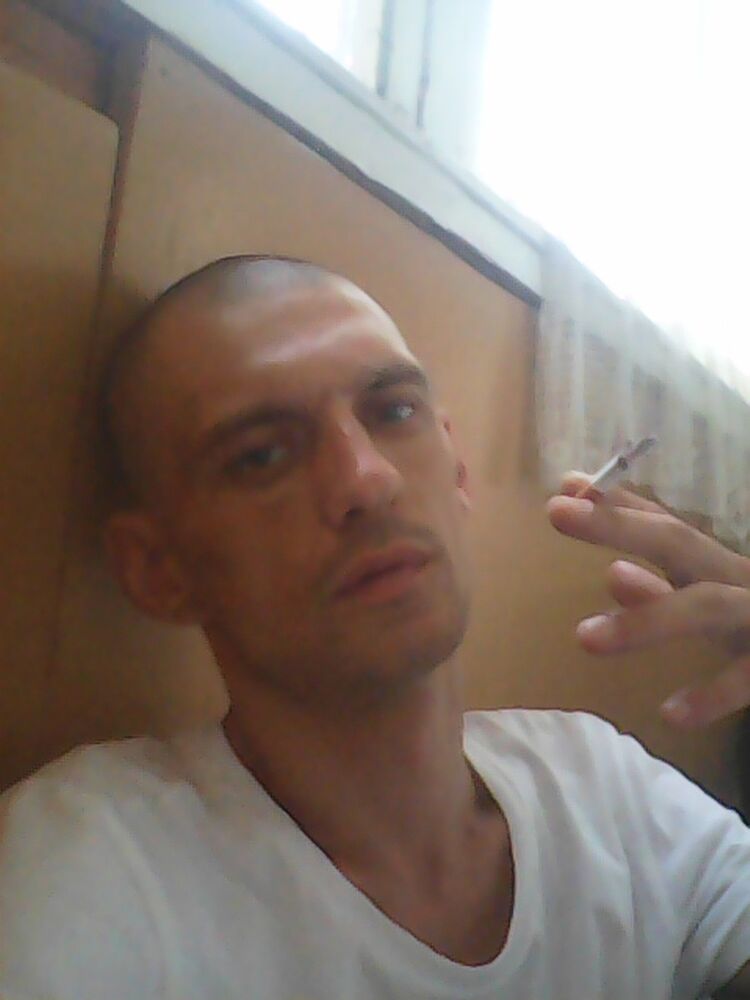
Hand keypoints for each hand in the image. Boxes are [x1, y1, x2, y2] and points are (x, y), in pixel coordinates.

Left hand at [547, 473, 749, 727]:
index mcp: (716, 565)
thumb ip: (661, 591)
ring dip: (646, 618)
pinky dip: (711, 693)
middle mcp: (739, 578)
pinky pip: (745, 676)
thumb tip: (613, 572)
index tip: (566, 485)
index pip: (663, 523)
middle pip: (679, 542)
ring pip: (707, 605)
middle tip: (556, 511)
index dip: (616, 504)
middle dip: (618, 526)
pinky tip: (670, 713)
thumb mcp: (709, 603)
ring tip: (584, 638)